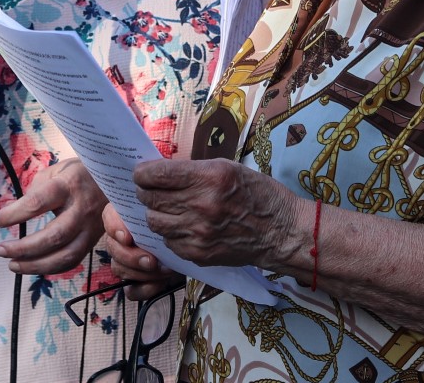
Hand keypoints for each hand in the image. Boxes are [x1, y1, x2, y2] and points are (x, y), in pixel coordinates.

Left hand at [0, 158, 106, 275]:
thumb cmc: (80, 173)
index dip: (15, 214)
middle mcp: (82, 208)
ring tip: (12, 265)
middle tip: (1, 250)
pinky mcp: (93, 241)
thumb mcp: (58, 169)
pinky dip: (51, 268)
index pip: (38, 202)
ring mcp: (90, 227)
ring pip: (65, 256)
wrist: (116, 180)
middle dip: (24, 248)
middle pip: (53, 236)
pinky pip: (73, 261)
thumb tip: (17, 210)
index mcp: (69, 185)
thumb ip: (38, 188)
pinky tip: (32, 267)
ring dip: (36, 265)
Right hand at [102, 203, 183, 300]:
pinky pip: (131, 290)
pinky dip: (145, 288)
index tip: (127, 238)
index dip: (114, 229)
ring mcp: (124, 262)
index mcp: (123, 217)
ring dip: (141, 273)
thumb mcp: (167, 214)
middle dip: (132, 257)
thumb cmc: (173, 225)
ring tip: (163, 270)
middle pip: (113, 248)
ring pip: (119, 269)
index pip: (109, 219)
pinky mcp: (133, 282)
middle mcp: (119, 240)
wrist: (187, 244)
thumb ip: (157, 211)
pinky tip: (158, 283)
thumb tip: (154, 210)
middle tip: (151, 261)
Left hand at [135, 158, 300, 269]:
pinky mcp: (199, 254)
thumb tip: (160, 172)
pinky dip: (170, 233)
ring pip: (155, 222)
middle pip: (150, 198)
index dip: (142, 173)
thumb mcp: (228, 168)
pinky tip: (180, 226)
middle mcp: (201, 205)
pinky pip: (168, 242)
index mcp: (210, 177)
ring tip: (165, 208)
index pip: (156, 174)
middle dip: (145, 192)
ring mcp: (199, 233)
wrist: (282, 232)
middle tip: (148, 189)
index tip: (141, 173)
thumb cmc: (258, 194)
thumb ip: (193, 171)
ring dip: (155, 213)